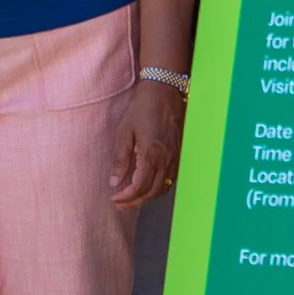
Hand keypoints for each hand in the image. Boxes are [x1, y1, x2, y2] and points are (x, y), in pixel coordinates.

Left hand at [109, 77, 184, 206]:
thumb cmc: (142, 108)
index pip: (139, 186)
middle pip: (152, 192)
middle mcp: (166, 158)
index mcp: (151, 154)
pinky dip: (159, 188)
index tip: (114, 197)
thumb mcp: (124, 132)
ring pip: (163, 188)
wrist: (164, 91)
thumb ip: (120, 159)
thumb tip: (114, 182)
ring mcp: (175, 157)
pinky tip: (148, 186)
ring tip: (132, 198)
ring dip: (147, 197)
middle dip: (135, 202)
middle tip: (120, 203)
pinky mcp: (179, 153)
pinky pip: (171, 179)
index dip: (126, 197)